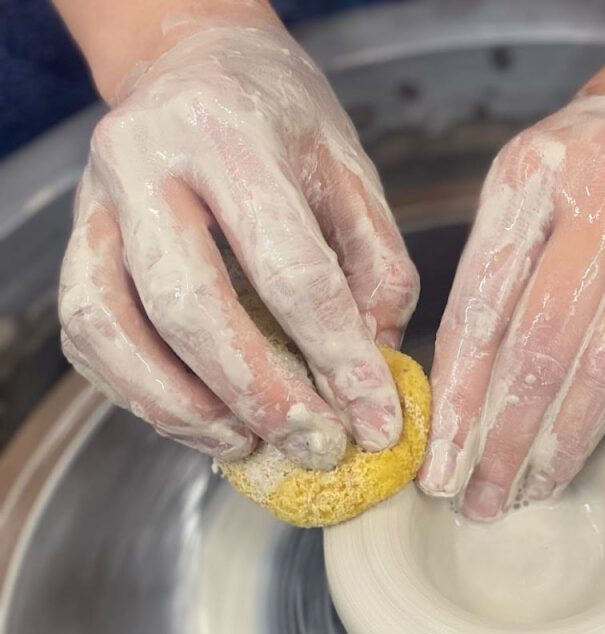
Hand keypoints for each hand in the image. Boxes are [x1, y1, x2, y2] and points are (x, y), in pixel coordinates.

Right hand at [58, 20, 417, 466]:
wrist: (196, 65)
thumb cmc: (285, 124)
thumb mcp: (352, 173)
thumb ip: (376, 268)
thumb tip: (374, 373)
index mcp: (230, 134)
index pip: (292, 269)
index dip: (340, 360)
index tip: (377, 423)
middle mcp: (144, 163)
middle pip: (192, 306)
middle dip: (261, 396)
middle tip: (317, 447)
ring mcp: (95, 204)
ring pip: (114, 329)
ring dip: (185, 408)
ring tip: (250, 444)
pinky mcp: (75, 243)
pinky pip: (88, 336)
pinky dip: (141, 394)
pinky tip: (203, 419)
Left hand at [419, 94, 604, 518]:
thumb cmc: (593, 158)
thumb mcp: (524, 184)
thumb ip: (493, 273)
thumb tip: (458, 393)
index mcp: (531, 177)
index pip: (479, 314)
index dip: (455, 405)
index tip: (438, 468)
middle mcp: (604, 197)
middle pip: (540, 351)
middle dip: (503, 442)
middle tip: (482, 502)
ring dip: (568, 442)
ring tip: (536, 491)